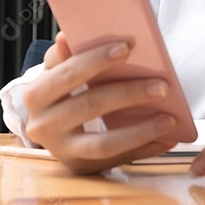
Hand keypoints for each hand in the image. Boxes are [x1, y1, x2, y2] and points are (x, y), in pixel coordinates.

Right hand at [21, 32, 177, 173]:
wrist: (50, 132)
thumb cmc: (58, 94)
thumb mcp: (52, 74)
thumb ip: (61, 58)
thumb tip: (64, 38)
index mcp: (36, 95)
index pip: (68, 74)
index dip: (96, 60)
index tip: (127, 48)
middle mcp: (44, 125)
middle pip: (90, 106)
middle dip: (128, 94)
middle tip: (161, 85)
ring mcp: (63, 150)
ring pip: (104, 143)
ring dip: (141, 130)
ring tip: (168, 118)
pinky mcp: (82, 167)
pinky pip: (118, 160)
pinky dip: (144, 148)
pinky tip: (165, 138)